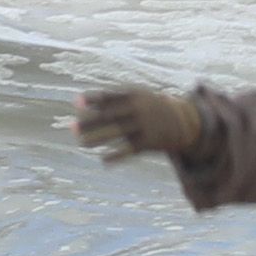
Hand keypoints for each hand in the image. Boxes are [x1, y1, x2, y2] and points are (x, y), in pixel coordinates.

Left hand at [73, 88, 207, 163]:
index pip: (109, 97)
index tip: (76, 103)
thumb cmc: (148, 106)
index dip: (92, 99)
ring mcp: (145, 126)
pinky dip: (116, 156)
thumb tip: (77, 102)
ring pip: (117, 133)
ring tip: (81, 143)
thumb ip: (108, 99)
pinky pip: (130, 150)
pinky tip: (103, 160)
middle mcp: (139, 110)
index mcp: (134, 95)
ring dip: (98, 139)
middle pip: (110, 116)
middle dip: (90, 122)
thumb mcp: (134, 97)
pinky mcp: (150, 142)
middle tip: (71, 127)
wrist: (183, 120)